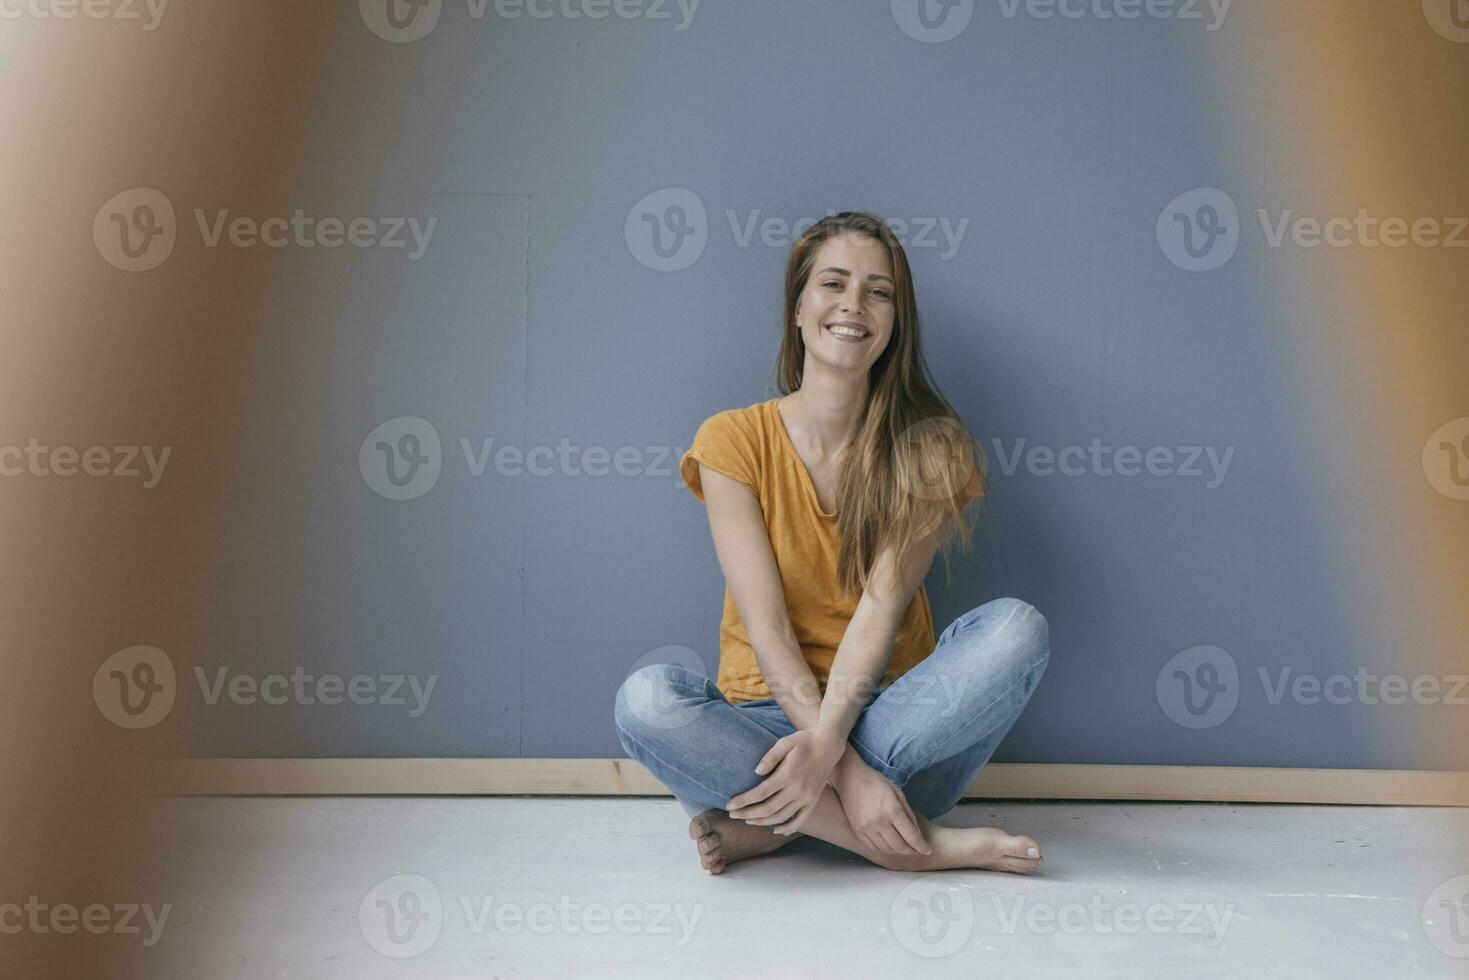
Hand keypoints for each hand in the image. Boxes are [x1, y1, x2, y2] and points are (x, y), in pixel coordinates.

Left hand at [726, 729, 844, 835]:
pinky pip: (800, 821)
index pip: (761, 793)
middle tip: (732, 815)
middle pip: (768, 809)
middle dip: (747, 814)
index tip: (729, 806)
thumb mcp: (785, 742)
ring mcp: (807, 798)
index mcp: (788, 774)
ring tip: (747, 819)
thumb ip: (770, 757)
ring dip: (762, 822)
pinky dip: (787, 828)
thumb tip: (756, 772)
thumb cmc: (803, 741)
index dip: (743, 801)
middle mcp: (798, 790)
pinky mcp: (813, 801)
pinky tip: (774, 830)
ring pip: (781, 817)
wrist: (828, 746)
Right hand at [830, 758, 931, 856]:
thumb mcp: (898, 793)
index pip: (912, 836)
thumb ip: (909, 815)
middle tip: (916, 849)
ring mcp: (867, 828)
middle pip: (900, 846)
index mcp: (893, 810)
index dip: (922, 846)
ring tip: (903, 847)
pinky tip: (889, 846)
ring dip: (898, 851)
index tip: (928, 850)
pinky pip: (873, 847)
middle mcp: (880, 821)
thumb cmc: (876, 782)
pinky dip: (884, 850)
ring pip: (887, 849)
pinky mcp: (857, 830)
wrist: (850, 778)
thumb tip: (917, 834)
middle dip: (911, 850)